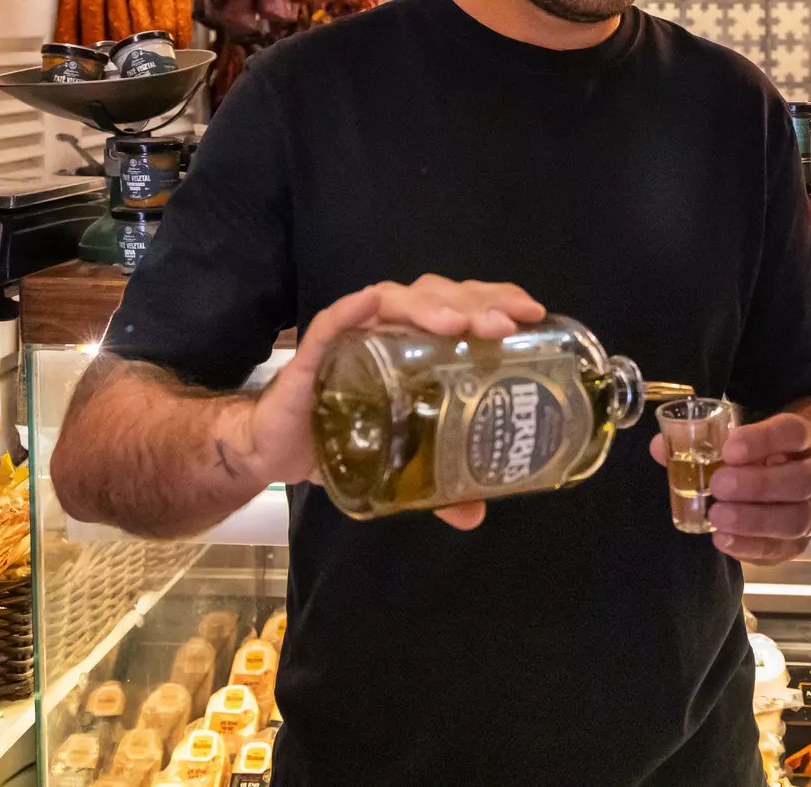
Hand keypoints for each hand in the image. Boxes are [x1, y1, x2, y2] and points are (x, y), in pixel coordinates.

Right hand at [229, 275, 544, 529]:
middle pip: (437, 295)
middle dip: (475, 303)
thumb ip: (437, 485)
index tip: (534, 314)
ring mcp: (352, 335)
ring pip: (395, 299)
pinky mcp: (314, 353)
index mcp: (416, 343)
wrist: (277, 450)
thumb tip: (474, 516)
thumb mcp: (400, 463)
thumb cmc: (344, 436)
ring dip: (428, 306)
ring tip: (457, 324)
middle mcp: (389, 328)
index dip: (499, 300)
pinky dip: (352, 310)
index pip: (463, 305)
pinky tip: (371, 303)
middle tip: (505, 325)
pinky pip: (332, 323)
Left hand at [648, 412, 810, 563]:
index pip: (792, 432)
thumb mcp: (743, 439)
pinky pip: (782, 548)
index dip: (763, 440)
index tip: (729, 449)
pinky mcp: (800, 542)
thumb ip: (703, 441)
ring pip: (798, 518)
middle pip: (800, 479)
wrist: (798, 477)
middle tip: (719, 486)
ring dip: (755, 521)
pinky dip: (751, 547)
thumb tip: (660, 447)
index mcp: (802, 439)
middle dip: (758, 485)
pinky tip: (722, 541)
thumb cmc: (761, 456)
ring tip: (718, 517)